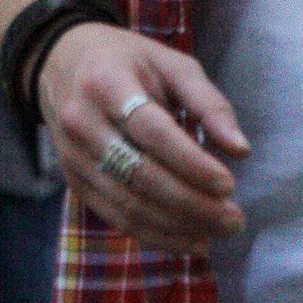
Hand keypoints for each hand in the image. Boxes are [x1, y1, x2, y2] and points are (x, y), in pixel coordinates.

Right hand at [37, 24, 248, 256]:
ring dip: (178, 227)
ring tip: (218, 232)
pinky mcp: (73, 181)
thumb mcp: (171, 65)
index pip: (151, 132)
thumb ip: (209, 103)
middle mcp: (82, 121)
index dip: (191, 163)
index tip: (229, 185)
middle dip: (192, 204)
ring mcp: (73, 156)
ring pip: (128, 204)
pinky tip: (189, 239)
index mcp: (107, 82)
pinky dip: (156, 235)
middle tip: (234, 219)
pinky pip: (116, 217)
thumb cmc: (128, 63)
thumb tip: (241, 150)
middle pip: (140, 175)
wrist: (61, 65)